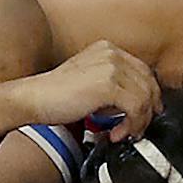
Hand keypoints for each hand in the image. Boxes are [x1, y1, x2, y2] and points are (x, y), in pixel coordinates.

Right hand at [18, 41, 160, 140]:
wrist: (32, 98)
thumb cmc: (54, 95)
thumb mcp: (89, 81)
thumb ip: (112, 85)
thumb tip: (136, 104)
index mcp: (107, 49)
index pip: (143, 71)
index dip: (149, 95)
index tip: (145, 114)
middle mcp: (111, 53)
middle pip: (148, 83)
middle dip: (148, 110)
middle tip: (137, 128)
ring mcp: (110, 67)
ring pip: (145, 97)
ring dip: (139, 121)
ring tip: (123, 133)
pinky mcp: (107, 84)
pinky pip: (136, 108)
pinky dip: (131, 125)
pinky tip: (116, 133)